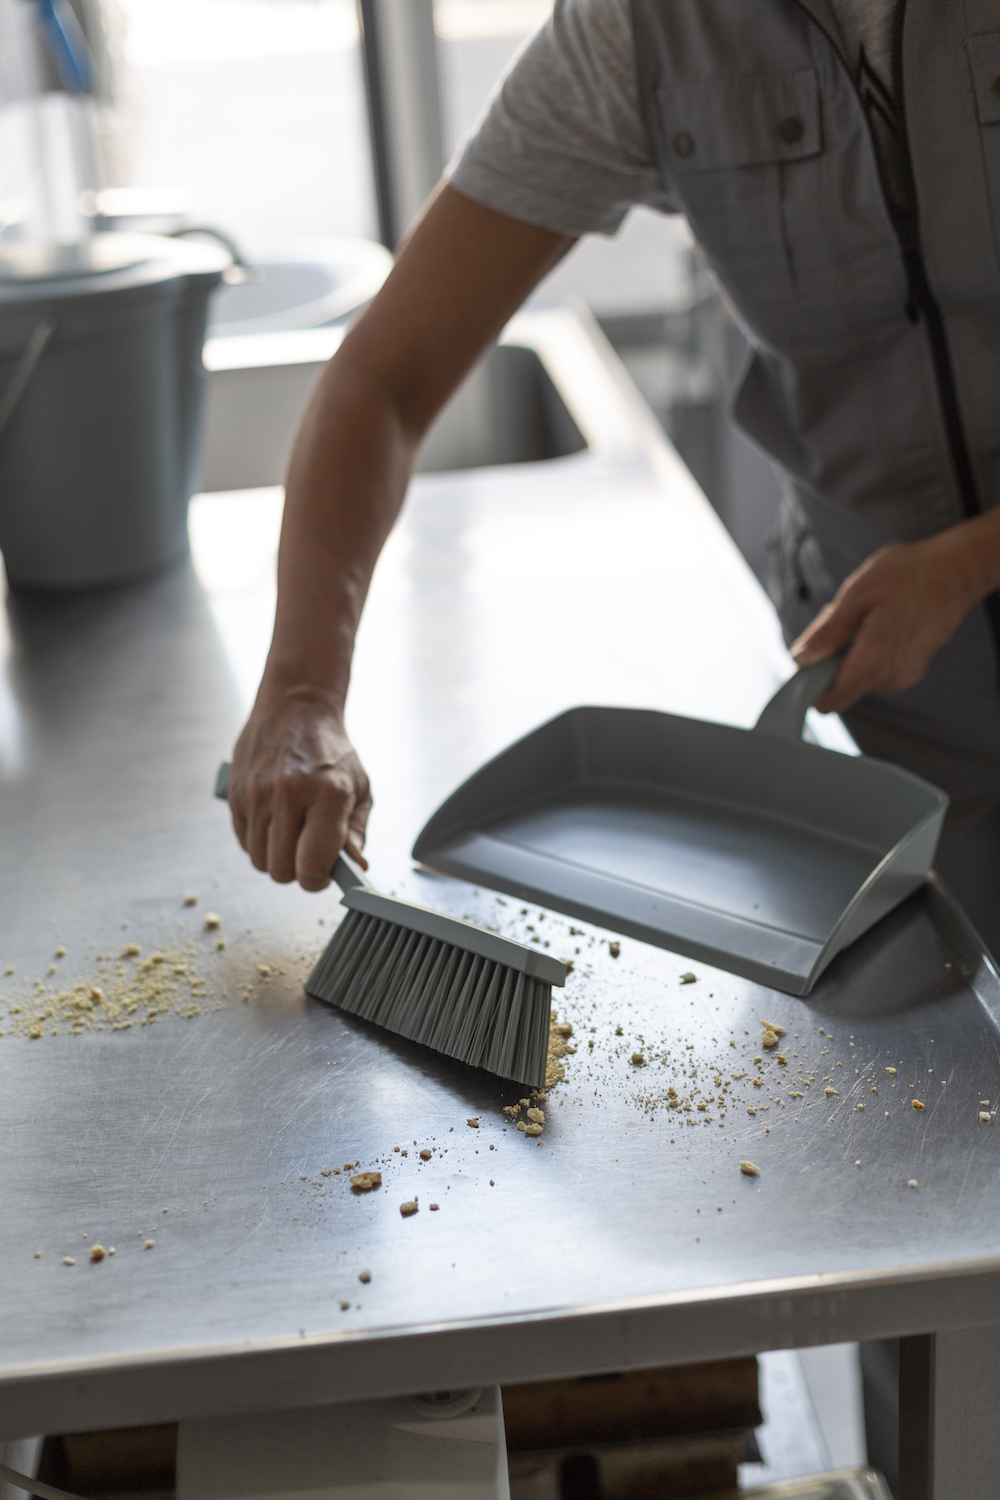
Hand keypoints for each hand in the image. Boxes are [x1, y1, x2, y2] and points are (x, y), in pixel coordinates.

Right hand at [228, 688, 371, 890]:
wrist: (295, 706)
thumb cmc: (331, 748)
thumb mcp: (359, 786)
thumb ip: (355, 831)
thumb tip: (353, 867)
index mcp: (328, 794)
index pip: (312, 865)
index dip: (318, 880)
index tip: (323, 873)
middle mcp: (289, 794)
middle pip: (282, 870)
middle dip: (297, 870)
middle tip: (308, 852)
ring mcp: (257, 793)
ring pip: (259, 860)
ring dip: (276, 857)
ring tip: (291, 833)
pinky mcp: (236, 793)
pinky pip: (243, 841)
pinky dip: (258, 841)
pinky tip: (274, 822)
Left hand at [790, 524, 995, 714]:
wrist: (958, 568)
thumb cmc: (909, 575)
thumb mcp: (856, 596)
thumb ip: (826, 633)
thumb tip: (800, 657)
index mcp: (874, 665)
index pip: (831, 701)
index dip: (812, 686)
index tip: (806, 662)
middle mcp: (892, 678)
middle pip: (844, 686)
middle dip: (833, 660)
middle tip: (843, 622)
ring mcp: (907, 673)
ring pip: (861, 675)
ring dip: (853, 652)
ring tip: (867, 616)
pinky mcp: (915, 665)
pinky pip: (880, 667)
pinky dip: (871, 650)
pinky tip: (881, 620)